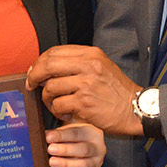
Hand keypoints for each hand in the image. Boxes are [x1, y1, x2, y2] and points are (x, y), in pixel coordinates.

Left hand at [26, 45, 142, 135]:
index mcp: (91, 54)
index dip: (40, 61)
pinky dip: (58, 112)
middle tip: (31, 85)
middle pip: (48, 65)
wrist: (135, 109)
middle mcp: (88, 65)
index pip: (55, 51)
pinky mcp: (84, 103)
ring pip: (50, 88)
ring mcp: (85, 84)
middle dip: (34, 76)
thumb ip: (78, 63)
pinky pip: (58, 105)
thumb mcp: (101, 66)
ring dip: (47, 99)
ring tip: (55, 106)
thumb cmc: (116, 90)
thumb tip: (47, 67)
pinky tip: (66, 115)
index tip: (34, 71)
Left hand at [45, 122, 104, 166]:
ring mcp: (96, 162)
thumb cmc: (79, 135)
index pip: (77, 133)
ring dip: (66, 164)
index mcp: (91, 132)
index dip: (62, 135)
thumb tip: (44, 134)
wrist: (92, 143)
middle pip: (83, 149)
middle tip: (50, 149)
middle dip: (65, 150)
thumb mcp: (71, 127)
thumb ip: (59, 131)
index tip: (48, 137)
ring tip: (52, 162)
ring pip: (83, 165)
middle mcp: (97, 147)